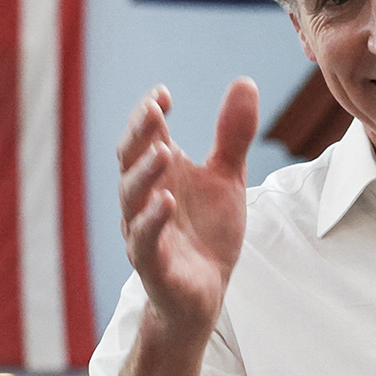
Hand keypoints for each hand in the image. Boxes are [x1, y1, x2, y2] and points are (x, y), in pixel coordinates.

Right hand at [117, 81, 258, 344]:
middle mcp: (143, 199)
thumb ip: (232, 135)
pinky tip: (166, 201)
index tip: (163, 92)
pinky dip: (152, 220)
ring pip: (132, 199)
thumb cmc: (208, 234)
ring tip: (163, 152)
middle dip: (139, 134)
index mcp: (160, 175)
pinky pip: (145, 240)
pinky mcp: (153, 265)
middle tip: (154, 110)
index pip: (144, 137)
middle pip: (130, 161)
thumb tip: (245, 81)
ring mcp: (144, 232)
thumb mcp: (227, 178)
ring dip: (144, 174)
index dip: (148, 114)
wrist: (205, 295)